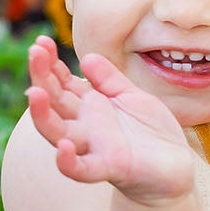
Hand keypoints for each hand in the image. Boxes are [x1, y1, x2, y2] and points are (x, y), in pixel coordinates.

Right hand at [24, 35, 196, 205]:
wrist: (175, 168)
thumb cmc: (150, 132)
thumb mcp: (131, 96)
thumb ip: (109, 79)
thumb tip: (86, 57)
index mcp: (89, 106)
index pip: (61, 82)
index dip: (49, 63)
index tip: (41, 41)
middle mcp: (84, 126)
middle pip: (54, 101)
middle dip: (41, 77)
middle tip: (35, 52)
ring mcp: (94, 148)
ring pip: (58, 133)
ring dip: (43, 115)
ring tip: (35, 93)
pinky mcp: (109, 168)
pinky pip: (82, 170)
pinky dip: (69, 162)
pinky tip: (63, 148)